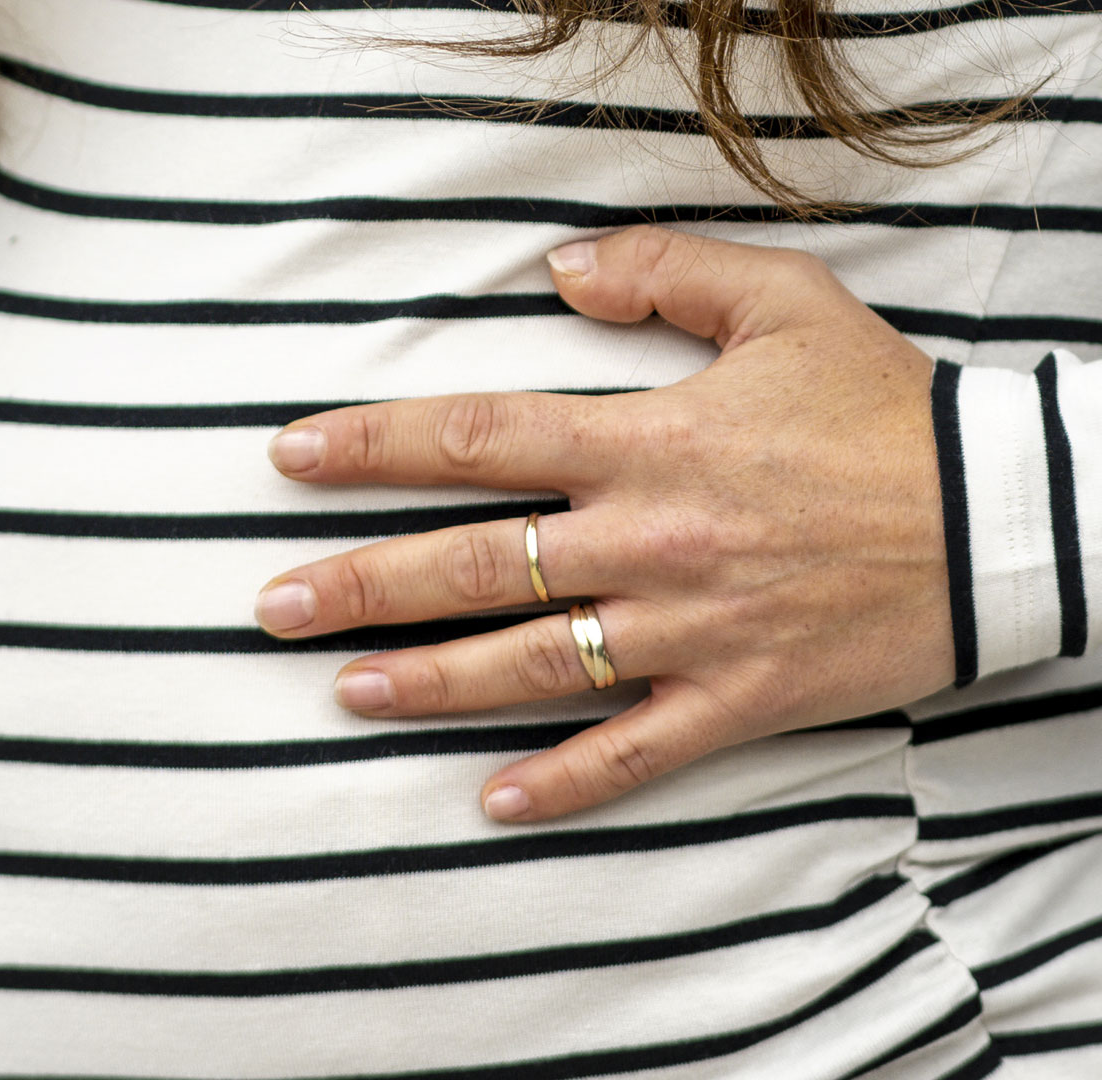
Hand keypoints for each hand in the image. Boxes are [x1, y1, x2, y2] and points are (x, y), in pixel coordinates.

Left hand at [254, 224, 955, 822]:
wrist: (1009, 519)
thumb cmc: (885, 409)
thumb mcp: (784, 301)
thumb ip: (662, 269)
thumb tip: (554, 270)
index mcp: (647, 442)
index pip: (476, 439)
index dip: (371, 446)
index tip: (291, 455)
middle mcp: (648, 542)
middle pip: (472, 565)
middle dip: (359, 586)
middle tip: (271, 608)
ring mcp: (688, 632)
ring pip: (529, 666)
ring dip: (427, 684)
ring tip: (343, 693)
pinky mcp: (737, 701)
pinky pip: (633, 755)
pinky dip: (561, 783)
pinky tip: (489, 804)